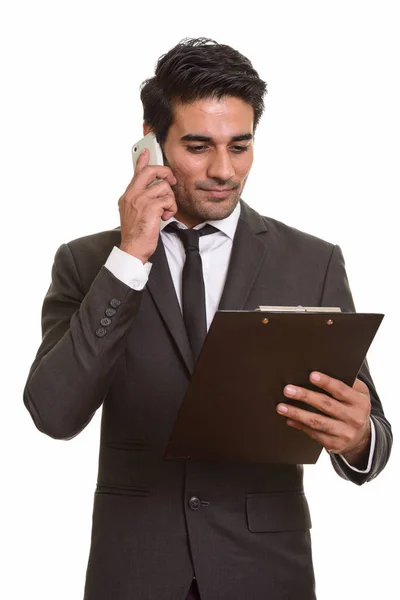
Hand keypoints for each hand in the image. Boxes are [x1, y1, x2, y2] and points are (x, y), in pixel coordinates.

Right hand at [118, 148, 177, 262]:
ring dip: (170, 200)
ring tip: (165, 212)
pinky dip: (170, 209)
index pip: (136, 173)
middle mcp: (132, 195)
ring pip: (164, 187)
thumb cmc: (136, 234)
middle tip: (171, 181)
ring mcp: (140, 200)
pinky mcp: (150, 207)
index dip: (142, 160)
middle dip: (165, 173)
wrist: (132, 249)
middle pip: (151, 172)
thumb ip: (140, 200)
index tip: (147, 152)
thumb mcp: (134, 214)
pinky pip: (168, 200)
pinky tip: (165, 217)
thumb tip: (151, 192)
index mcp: (128, 196)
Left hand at [276, 372, 371, 463]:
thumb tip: (324, 370)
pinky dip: (300, 425)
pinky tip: (289, 419)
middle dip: (305, 396)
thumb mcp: (358, 395)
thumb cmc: (354, 409)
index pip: (341, 390)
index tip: (312, 376)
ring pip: (317, 422)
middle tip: (288, 390)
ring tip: (281, 407)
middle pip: (326, 405)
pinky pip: (314, 433)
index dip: (326, 382)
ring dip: (297, 413)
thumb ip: (347, 383)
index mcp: (360, 402)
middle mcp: (354, 418)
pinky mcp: (334, 444)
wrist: (362, 437)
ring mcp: (345, 433)